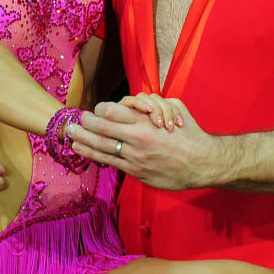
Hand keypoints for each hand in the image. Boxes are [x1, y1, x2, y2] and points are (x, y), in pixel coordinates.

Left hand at [65, 99, 224, 190]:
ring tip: (70, 135)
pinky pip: (109, 161)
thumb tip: (143, 101)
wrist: (203, 163)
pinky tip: (80, 150)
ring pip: (100, 146)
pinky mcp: (136, 171)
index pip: (111, 112)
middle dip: (84, 124)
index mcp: (146, 121)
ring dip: (82, 140)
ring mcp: (135, 157)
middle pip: (100, 129)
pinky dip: (92, 155)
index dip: (99, 110)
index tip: (93, 111)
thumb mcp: (176, 109)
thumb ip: (157, 102)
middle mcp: (137, 138)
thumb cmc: (191, 134)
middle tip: (73, 122)